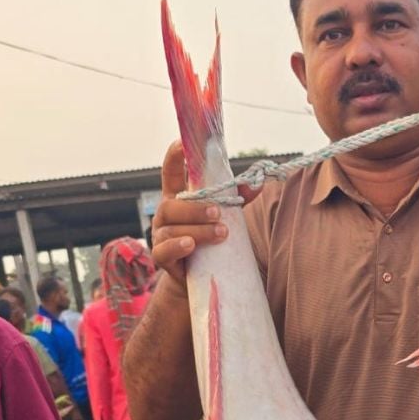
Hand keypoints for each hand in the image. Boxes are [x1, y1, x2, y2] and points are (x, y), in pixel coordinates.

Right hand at [151, 140, 263, 286]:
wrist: (200, 276)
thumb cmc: (211, 238)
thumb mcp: (224, 215)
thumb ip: (237, 198)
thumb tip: (257, 183)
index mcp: (178, 198)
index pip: (172, 174)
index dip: (174, 158)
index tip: (181, 143)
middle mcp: (165, 214)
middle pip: (171, 204)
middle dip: (195, 208)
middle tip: (218, 212)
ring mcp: (161, 235)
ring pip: (171, 227)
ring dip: (197, 229)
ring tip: (220, 232)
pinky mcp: (162, 257)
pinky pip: (164, 250)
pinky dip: (178, 245)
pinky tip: (192, 245)